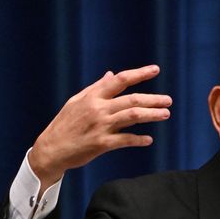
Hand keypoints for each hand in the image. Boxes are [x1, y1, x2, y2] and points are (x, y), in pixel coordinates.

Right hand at [29, 65, 171, 193]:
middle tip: (168, 100)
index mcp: (93, 96)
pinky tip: (149, 139)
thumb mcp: (77, 101)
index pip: (120, 80)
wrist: (51, 149)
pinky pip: (126, 140)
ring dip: (152, 115)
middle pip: (132, 100)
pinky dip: (139, 139)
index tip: (155, 70)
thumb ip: (97, 88)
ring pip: (132, 117)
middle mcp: (98, 109)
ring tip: (166, 114)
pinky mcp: (102, 144)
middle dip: (153, 99)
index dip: (139, 74)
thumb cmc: (65, 124)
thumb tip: (111, 75)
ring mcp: (101, 126)